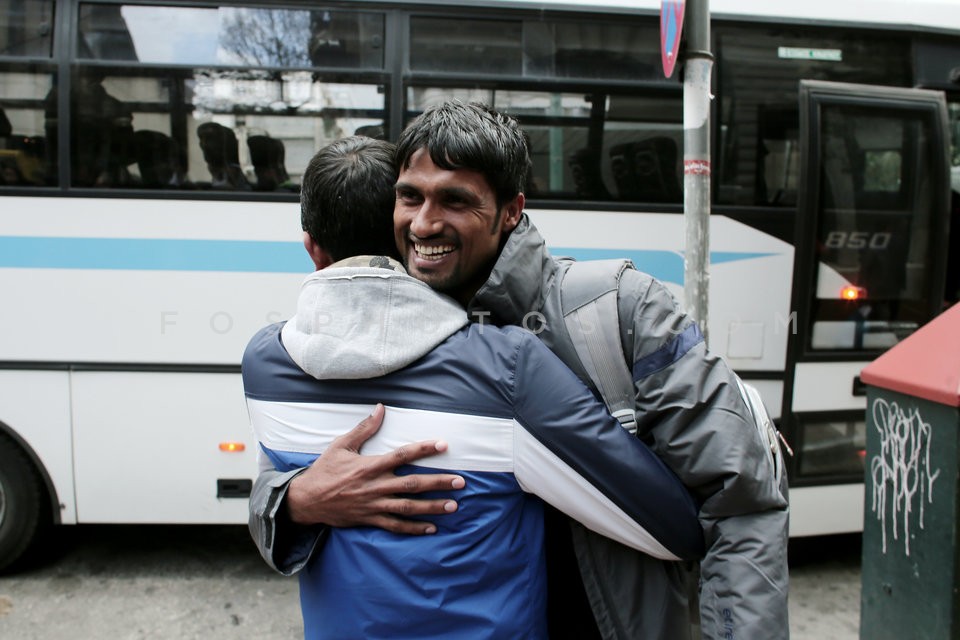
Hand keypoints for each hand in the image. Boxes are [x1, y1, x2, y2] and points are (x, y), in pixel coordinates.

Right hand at [285, 403, 464, 533]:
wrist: (306, 501)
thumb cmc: (325, 470)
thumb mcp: (341, 445)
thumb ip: (364, 428)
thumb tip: (381, 408)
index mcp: (370, 466)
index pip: (402, 455)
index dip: (423, 449)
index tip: (443, 445)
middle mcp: (375, 486)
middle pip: (412, 484)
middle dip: (438, 483)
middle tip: (460, 482)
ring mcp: (374, 505)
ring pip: (408, 507)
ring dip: (432, 507)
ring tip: (453, 505)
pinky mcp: (370, 519)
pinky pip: (396, 526)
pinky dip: (414, 528)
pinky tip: (432, 528)